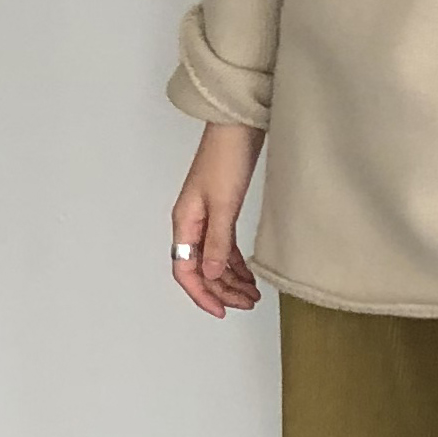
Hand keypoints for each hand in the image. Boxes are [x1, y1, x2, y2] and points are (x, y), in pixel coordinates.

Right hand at [172, 122, 265, 316]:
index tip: (222, 310)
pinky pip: (224, 247)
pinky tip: (248, 275)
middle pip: (201, 269)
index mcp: (185, 222)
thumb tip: (210, 275)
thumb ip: (217, 242)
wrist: (239, 125)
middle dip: (222, 290)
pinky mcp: (221, 210)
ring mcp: (206, 217)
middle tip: (247, 303)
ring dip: (230, 279)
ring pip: (214, 260)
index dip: (202, 294)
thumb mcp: (223, 204)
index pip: (185, 271)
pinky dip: (235, 263)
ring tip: (252, 294)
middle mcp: (192, 223)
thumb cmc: (227, 156)